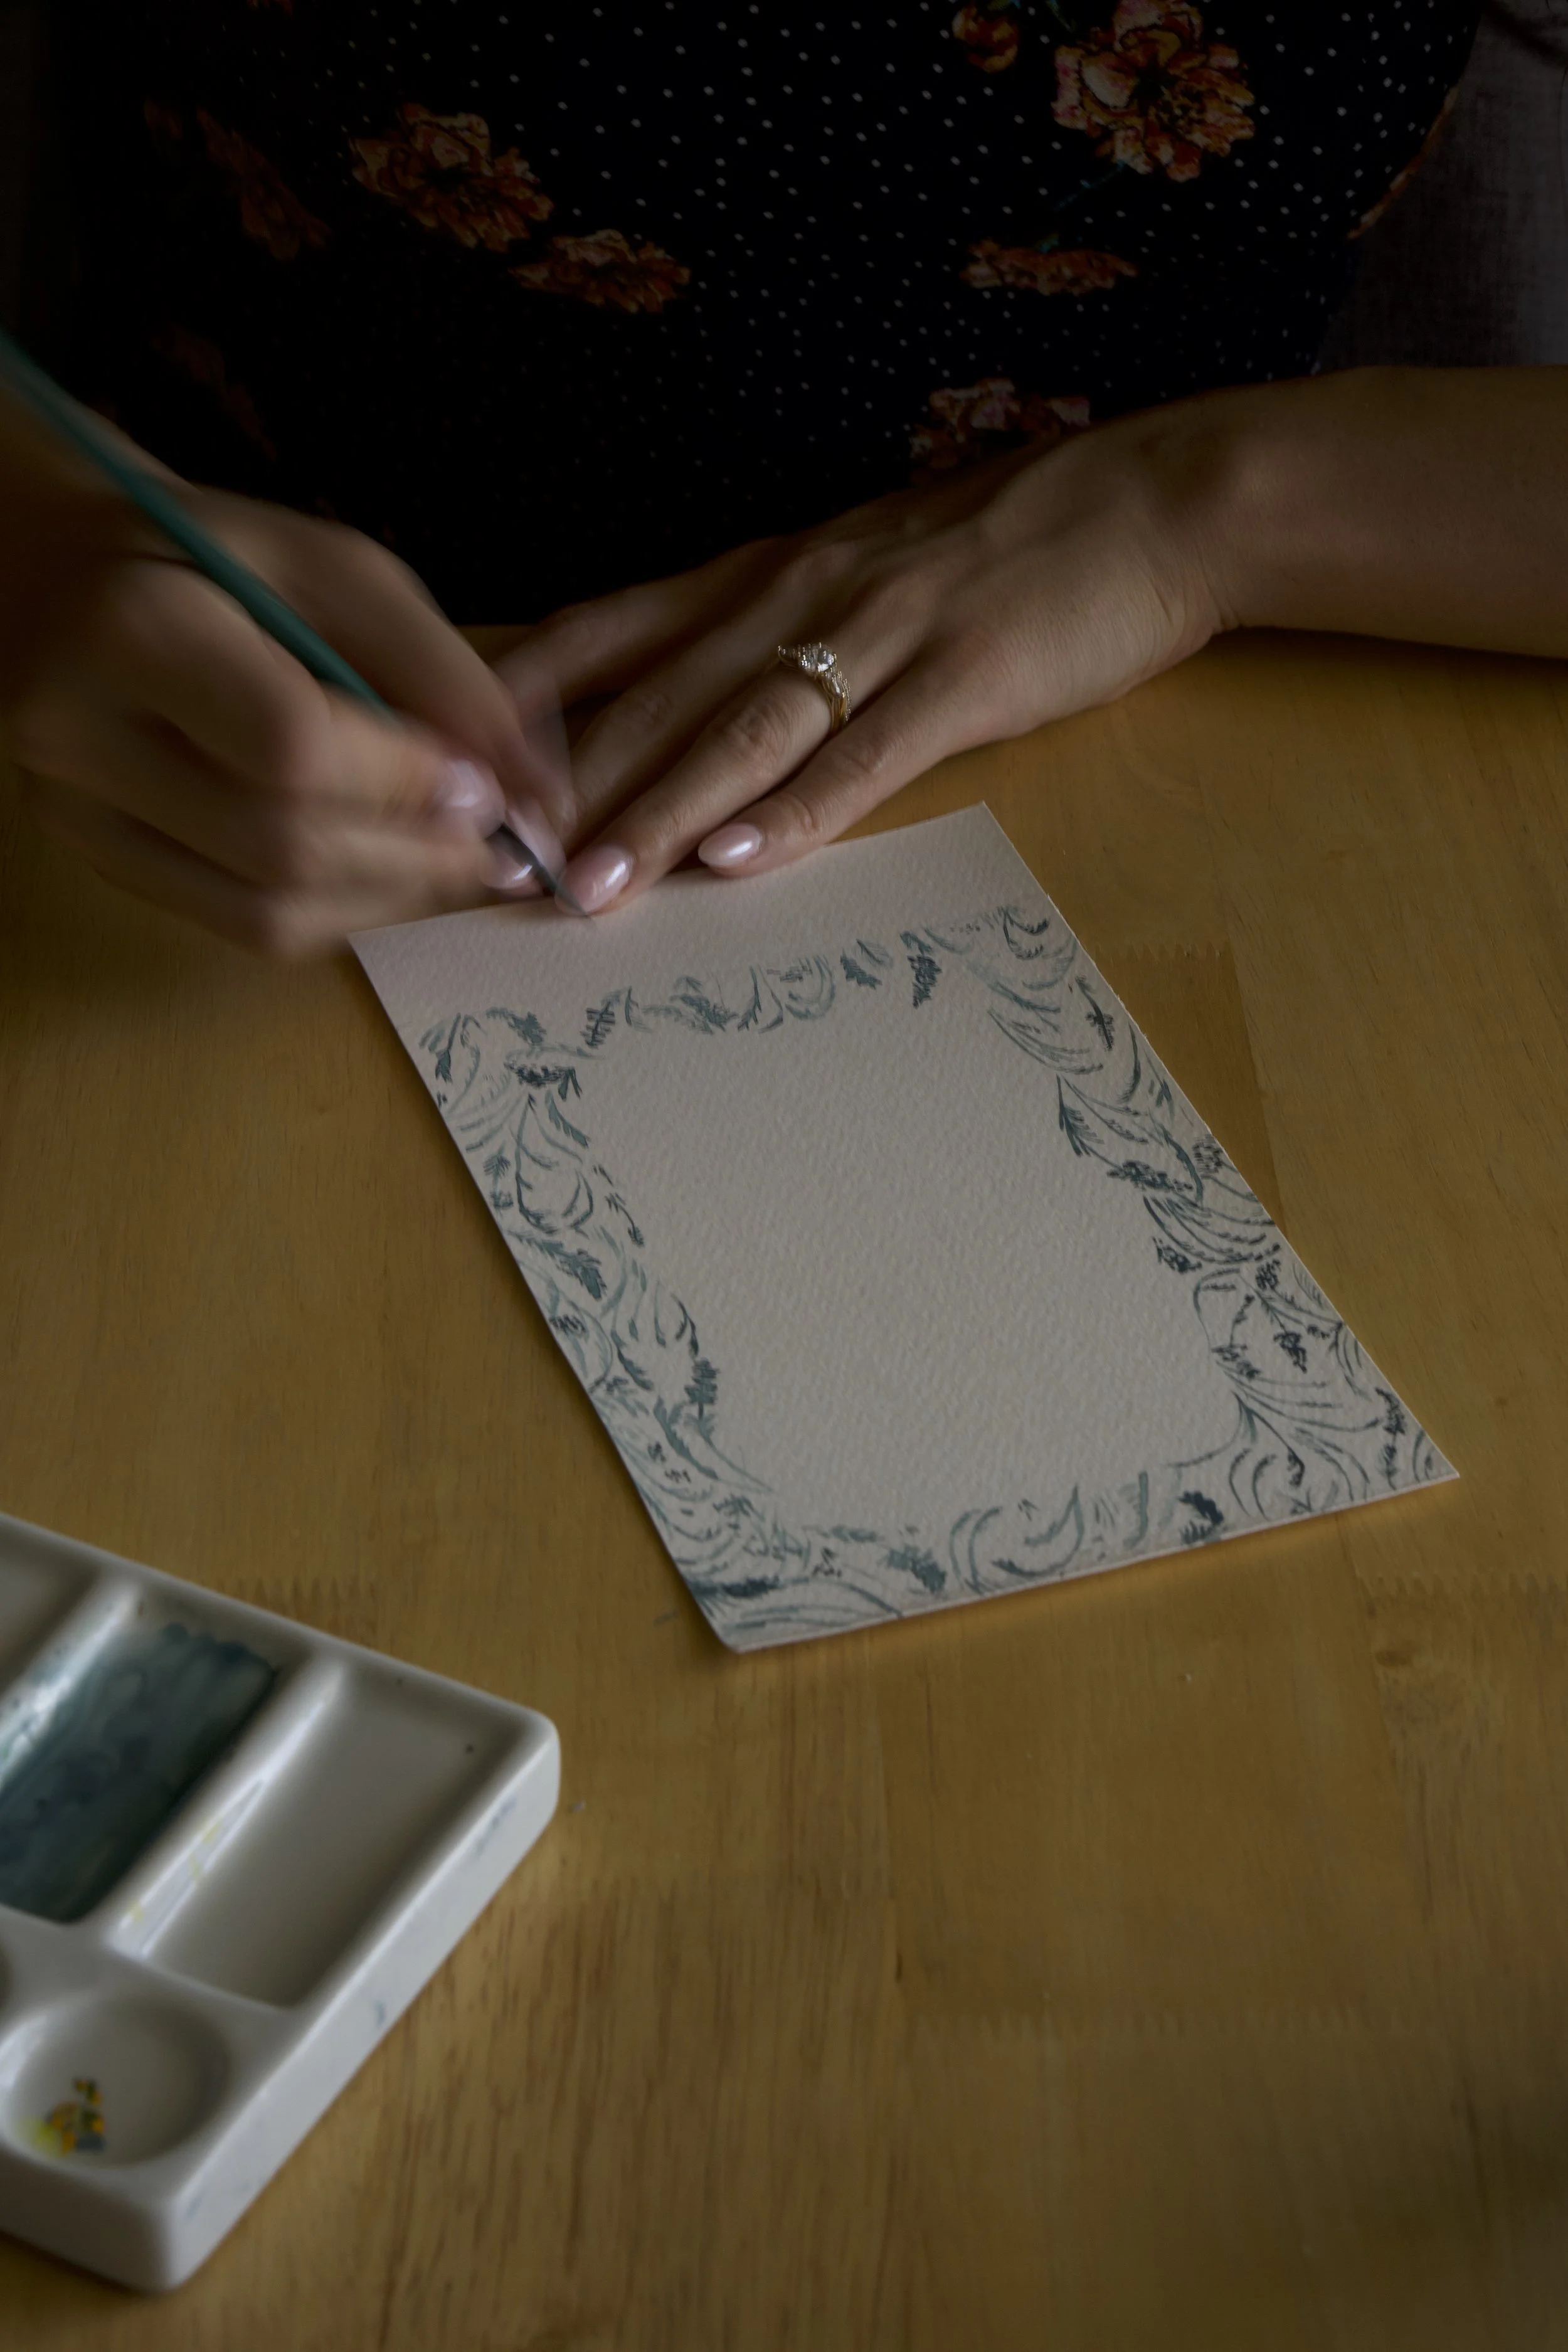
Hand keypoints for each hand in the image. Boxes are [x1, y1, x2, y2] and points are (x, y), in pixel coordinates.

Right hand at [2, 462, 564, 954]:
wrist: (70, 573)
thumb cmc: (217, 559)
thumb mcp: (335, 571)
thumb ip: (441, 673)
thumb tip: (541, 794)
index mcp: (136, 625)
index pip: (292, 747)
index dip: (409, 783)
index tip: (488, 789)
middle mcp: (79, 732)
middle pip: (281, 847)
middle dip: (416, 858)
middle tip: (495, 847)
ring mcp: (76, 812)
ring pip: (263, 911)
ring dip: (388, 901)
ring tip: (453, 864)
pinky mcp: (98, 858)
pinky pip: (239, 926)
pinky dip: (337, 912)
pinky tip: (386, 874)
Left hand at [495, 399, 1237, 914]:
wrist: (1152, 503)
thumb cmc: (998, 549)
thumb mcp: (859, 565)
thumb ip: (768, 627)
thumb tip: (679, 706)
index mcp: (766, 570)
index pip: (612, 630)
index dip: (526, 702)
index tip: (453, 768)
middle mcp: (802, 593)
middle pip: (657, 696)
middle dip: (564, 785)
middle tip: (486, 860)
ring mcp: (883, 633)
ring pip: (743, 731)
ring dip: (657, 812)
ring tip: (588, 884)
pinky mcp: (963, 678)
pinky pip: (865, 756)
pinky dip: (800, 811)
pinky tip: (739, 859)